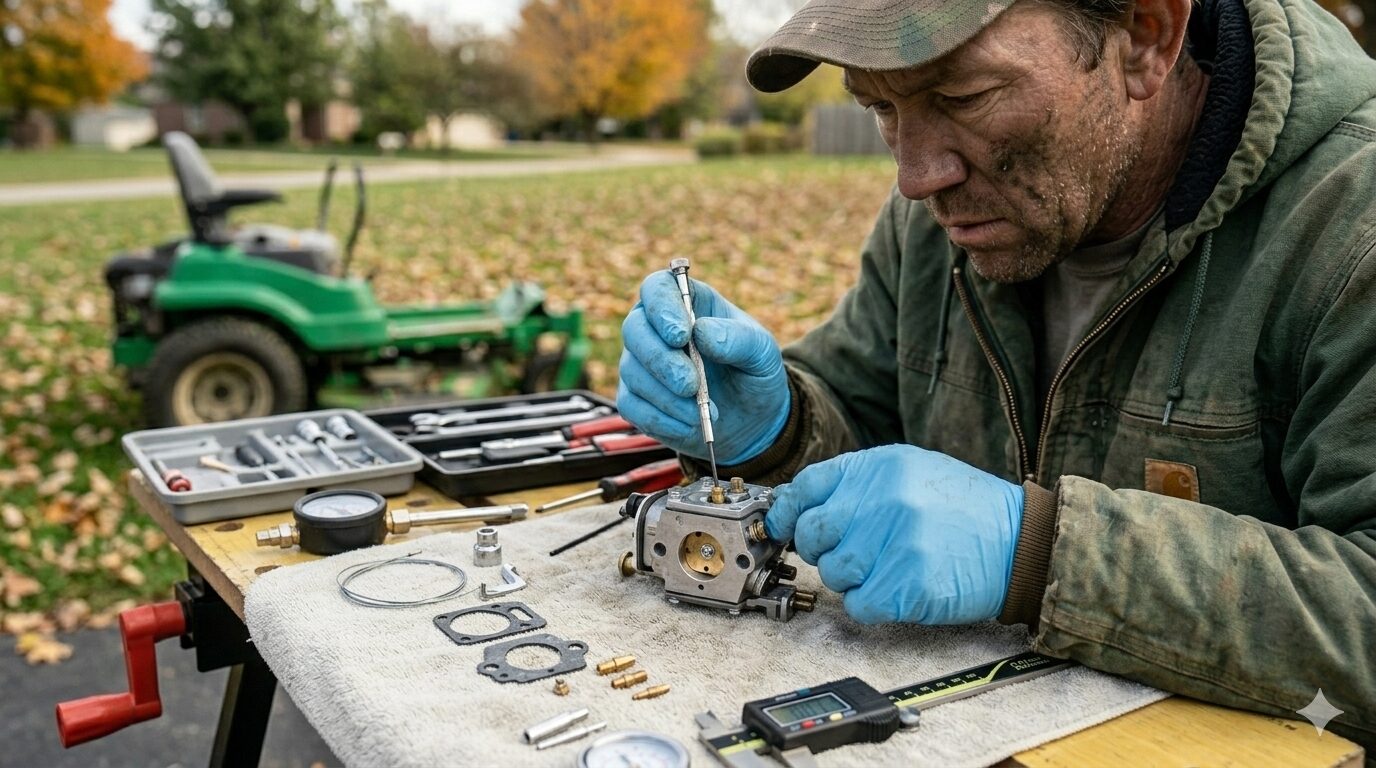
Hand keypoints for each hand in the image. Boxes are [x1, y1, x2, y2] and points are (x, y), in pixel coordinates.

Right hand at [617, 270, 788, 463]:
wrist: (752, 419)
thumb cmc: (754, 372)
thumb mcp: (762, 352)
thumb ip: (738, 339)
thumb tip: (702, 333)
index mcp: (686, 302)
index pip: (657, 289)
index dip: (662, 308)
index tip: (681, 335)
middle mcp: (655, 328)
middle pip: (635, 330)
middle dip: (661, 360)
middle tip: (690, 384)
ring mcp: (641, 364)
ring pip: (633, 372)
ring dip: (667, 396)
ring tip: (701, 410)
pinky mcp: (636, 399)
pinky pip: (634, 407)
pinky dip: (663, 419)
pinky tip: (690, 424)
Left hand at [767, 445, 1024, 624]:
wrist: (1021, 542)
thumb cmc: (964, 510)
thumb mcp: (912, 472)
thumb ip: (859, 484)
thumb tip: (802, 504)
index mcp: (879, 467)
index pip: (807, 486)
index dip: (787, 511)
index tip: (781, 527)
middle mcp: (882, 500)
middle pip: (812, 533)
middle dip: (822, 548)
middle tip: (850, 552)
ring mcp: (893, 542)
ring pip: (834, 572)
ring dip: (852, 578)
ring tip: (887, 568)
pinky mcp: (905, 585)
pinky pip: (859, 605)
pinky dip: (872, 605)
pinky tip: (899, 589)